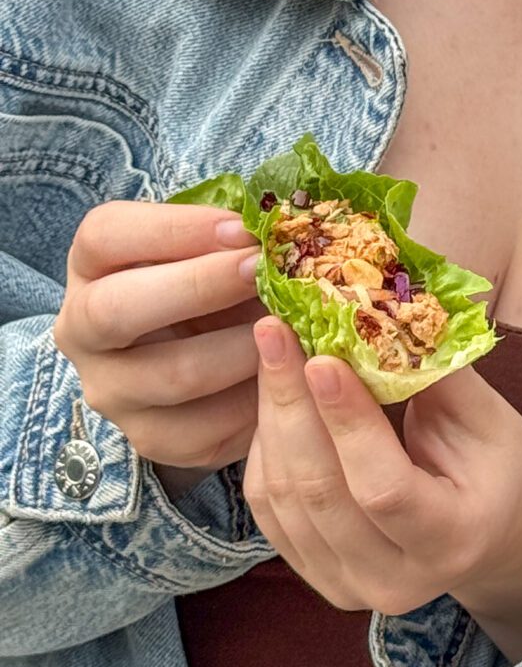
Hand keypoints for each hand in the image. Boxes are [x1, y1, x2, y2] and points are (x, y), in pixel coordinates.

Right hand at [55, 200, 266, 476]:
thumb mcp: (212, 250)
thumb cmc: (214, 283)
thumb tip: (286, 228)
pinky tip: (291, 375)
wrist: (210, 356)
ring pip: (175, 374)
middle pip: (117, 309)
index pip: (106, 235)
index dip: (176, 229)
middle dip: (201, 286)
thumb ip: (233, 238)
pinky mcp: (152, 438)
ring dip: (246, 348)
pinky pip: (208, 427)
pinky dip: (259, 401)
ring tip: (295, 326)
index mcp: (92, 265)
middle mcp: (82, 330)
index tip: (242, 228)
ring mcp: (112, 391)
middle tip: (264, 270)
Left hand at [242, 318, 521, 659]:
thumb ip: (435, 375)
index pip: (383, 489)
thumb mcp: (491, 421)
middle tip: (274, 331)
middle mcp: (394, 581)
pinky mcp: (317, 576)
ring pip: (284, 498)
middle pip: (321, 493)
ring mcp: (348, 586)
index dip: (348, 424)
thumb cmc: (506, 470)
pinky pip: (269, 509)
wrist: (503, 540)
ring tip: (272, 351)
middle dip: (290, 403)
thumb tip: (381, 308)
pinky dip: (264, 448)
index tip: (321, 356)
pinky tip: (275, 399)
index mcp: (450, 542)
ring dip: (270, 418)